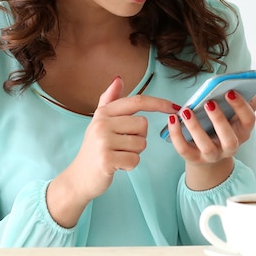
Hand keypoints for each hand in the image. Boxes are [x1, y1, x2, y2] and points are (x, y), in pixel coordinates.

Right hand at [46, 76, 177, 226]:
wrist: (79, 176)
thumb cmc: (94, 148)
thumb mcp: (99, 120)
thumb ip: (109, 99)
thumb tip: (119, 79)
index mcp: (104, 112)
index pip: (137, 101)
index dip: (159, 103)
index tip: (175, 107)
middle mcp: (102, 123)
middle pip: (143, 124)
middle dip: (139, 137)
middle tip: (122, 145)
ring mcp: (103, 141)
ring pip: (141, 143)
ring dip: (134, 153)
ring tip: (118, 155)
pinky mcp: (107, 159)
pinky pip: (135, 160)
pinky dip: (130, 165)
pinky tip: (117, 165)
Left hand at [165, 90, 255, 189]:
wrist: (208, 154)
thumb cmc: (221, 127)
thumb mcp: (233, 117)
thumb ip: (242, 104)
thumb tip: (249, 93)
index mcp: (242, 132)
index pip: (248, 121)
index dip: (241, 107)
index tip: (229, 91)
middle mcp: (230, 147)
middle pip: (229, 139)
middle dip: (219, 120)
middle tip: (209, 102)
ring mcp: (212, 155)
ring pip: (206, 146)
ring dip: (196, 127)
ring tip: (186, 111)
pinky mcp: (194, 158)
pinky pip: (184, 149)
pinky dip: (177, 134)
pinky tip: (172, 119)